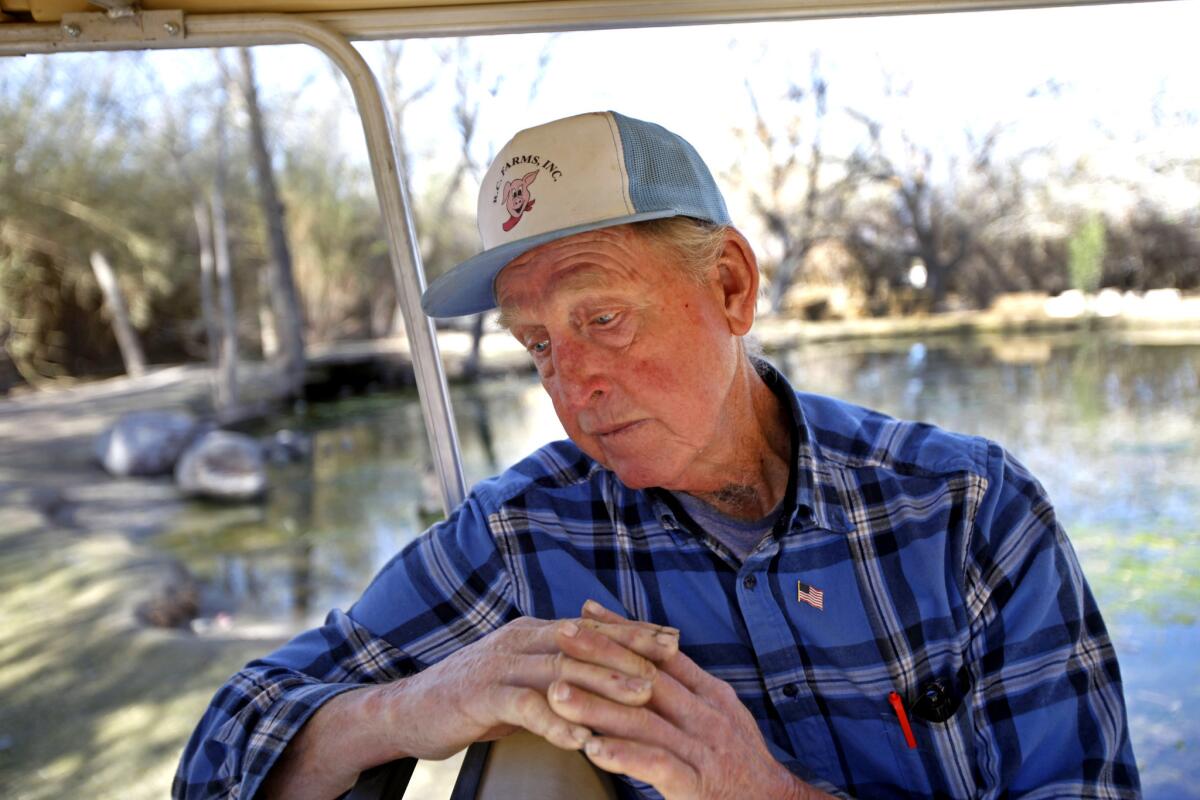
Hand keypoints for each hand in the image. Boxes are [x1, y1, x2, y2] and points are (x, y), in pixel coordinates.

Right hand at [383, 613, 680, 759]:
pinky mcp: (480, 695)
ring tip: (640, 696)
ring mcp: (499, 665)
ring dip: (603, 681)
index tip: (674, 639)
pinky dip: (555, 719)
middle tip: (670, 660)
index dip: (634, 631)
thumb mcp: (523, 678)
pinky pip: (524, 705)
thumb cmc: (474, 697)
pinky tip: (581, 735)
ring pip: (560, 668)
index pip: (593, 626)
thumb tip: (608, 675)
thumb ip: (560, 673)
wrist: (410, 709)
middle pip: (584, 640)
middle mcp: (520, 640)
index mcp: (534, 632)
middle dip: (630, 649)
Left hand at [546, 602, 824, 799]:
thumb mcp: (719, 714)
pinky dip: (624, 755)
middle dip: (601, 653)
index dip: (623, 629)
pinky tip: (592, 749)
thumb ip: (686, 688)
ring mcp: (702, 749)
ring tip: (557, 694)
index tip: (587, 610)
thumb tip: (649, 657)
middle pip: (646, 675)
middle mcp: (706, 715)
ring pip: (643, 720)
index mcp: (710, 693)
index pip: (661, 652)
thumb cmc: (740, 762)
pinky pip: (656, 765)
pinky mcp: (697, 785)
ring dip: (596, 706)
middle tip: (562, 634)